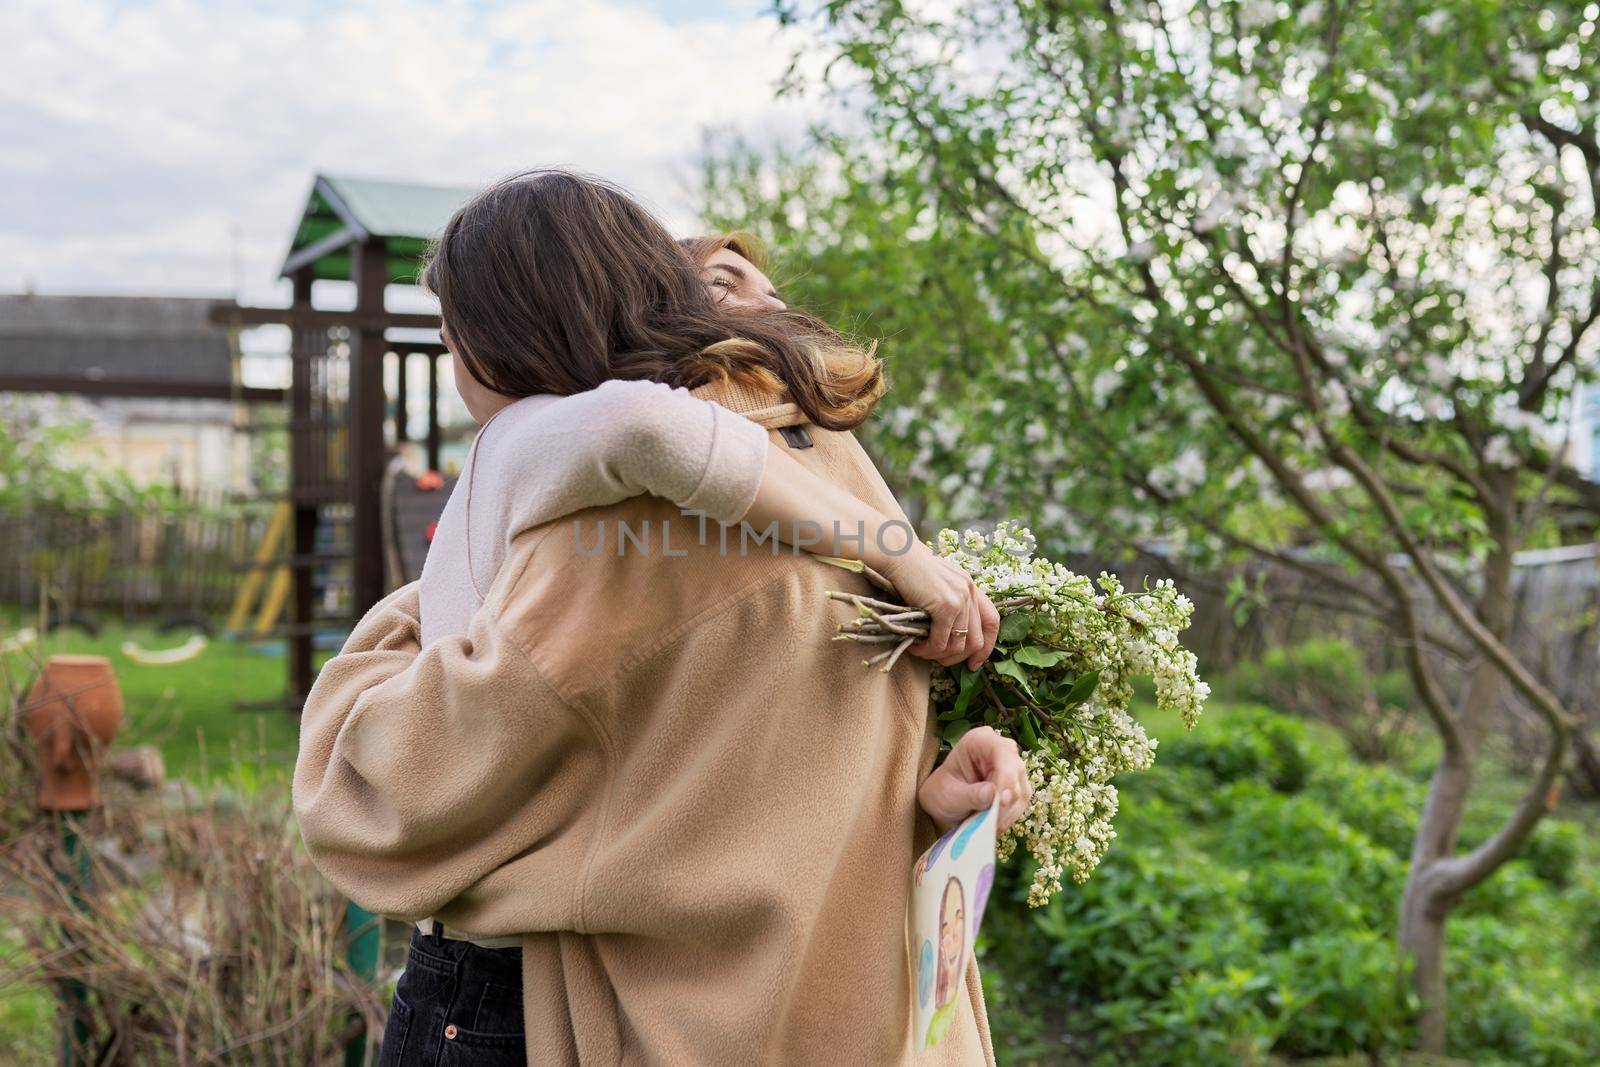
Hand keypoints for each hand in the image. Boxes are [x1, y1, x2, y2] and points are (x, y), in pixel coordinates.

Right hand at [880, 545, 1000, 668]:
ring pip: (957, 645)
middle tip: (942, 662)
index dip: (987, 646)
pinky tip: (915, 647)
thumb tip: (949, 632)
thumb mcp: (939, 582)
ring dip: (939, 655)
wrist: (897, 556)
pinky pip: (940, 641)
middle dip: (959, 657)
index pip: (992, 621)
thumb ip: (950, 599)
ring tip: (924, 652)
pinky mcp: (945, 607)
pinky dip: (927, 650)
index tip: (975, 662)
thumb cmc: (911, 569)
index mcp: (971, 586)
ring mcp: (959, 600)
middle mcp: (969, 593)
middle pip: (976, 640)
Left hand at [918, 726, 1031, 833]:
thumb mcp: (948, 793)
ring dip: (1007, 813)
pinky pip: (1020, 804)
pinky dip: (1008, 818)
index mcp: (980, 740)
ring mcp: (1012, 770)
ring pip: (1021, 791)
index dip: (1006, 775)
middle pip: (1016, 772)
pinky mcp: (1017, 788)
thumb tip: (992, 794)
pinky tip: (993, 825)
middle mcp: (1001, 750)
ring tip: (988, 826)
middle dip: (1005, 800)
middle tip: (992, 823)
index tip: (1002, 800)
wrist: (944, 801)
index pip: (1002, 751)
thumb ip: (969, 794)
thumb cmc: (943, 791)